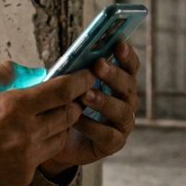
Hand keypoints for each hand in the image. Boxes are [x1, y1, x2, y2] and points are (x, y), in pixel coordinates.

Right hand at [0, 61, 94, 185]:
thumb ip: (2, 72)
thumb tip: (27, 68)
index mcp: (13, 107)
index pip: (62, 91)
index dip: (80, 81)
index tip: (88, 75)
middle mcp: (25, 134)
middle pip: (68, 114)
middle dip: (74, 102)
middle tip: (69, 95)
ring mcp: (26, 158)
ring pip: (61, 136)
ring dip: (60, 123)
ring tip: (47, 115)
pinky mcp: (23, 175)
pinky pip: (44, 154)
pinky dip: (42, 142)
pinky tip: (26, 136)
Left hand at [41, 41, 140, 173]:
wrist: (56, 137)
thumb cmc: (65, 103)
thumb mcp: (68, 83)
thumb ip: (74, 71)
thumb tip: (73, 54)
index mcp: (119, 82)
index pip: (129, 66)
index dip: (127, 55)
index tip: (118, 43)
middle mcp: (126, 101)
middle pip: (128, 86)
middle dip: (114, 74)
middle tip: (98, 65)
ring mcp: (122, 123)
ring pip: (121, 111)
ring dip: (103, 101)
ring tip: (85, 95)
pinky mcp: (114, 143)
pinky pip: (108, 134)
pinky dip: (93, 126)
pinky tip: (77, 119)